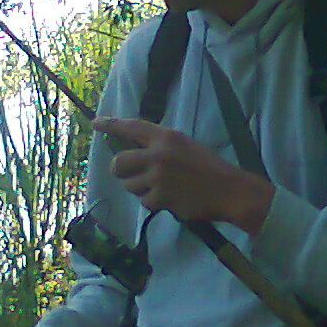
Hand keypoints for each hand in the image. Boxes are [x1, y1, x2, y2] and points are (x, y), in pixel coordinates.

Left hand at [93, 117, 274, 234]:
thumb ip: (160, 146)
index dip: (111, 125)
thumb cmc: (210, 168)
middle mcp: (159, 154)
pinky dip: (154, 203)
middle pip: (119, 162)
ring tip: (160, 188)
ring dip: (140, 189)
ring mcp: (158, 177)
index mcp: (167, 137)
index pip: (132, 127)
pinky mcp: (160, 197)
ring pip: (129, 185)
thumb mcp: (185, 146)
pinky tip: (171, 199)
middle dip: (120, 171)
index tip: (96, 123)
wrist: (230, 191)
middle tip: (130, 174)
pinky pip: (145, 202)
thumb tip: (134, 152)